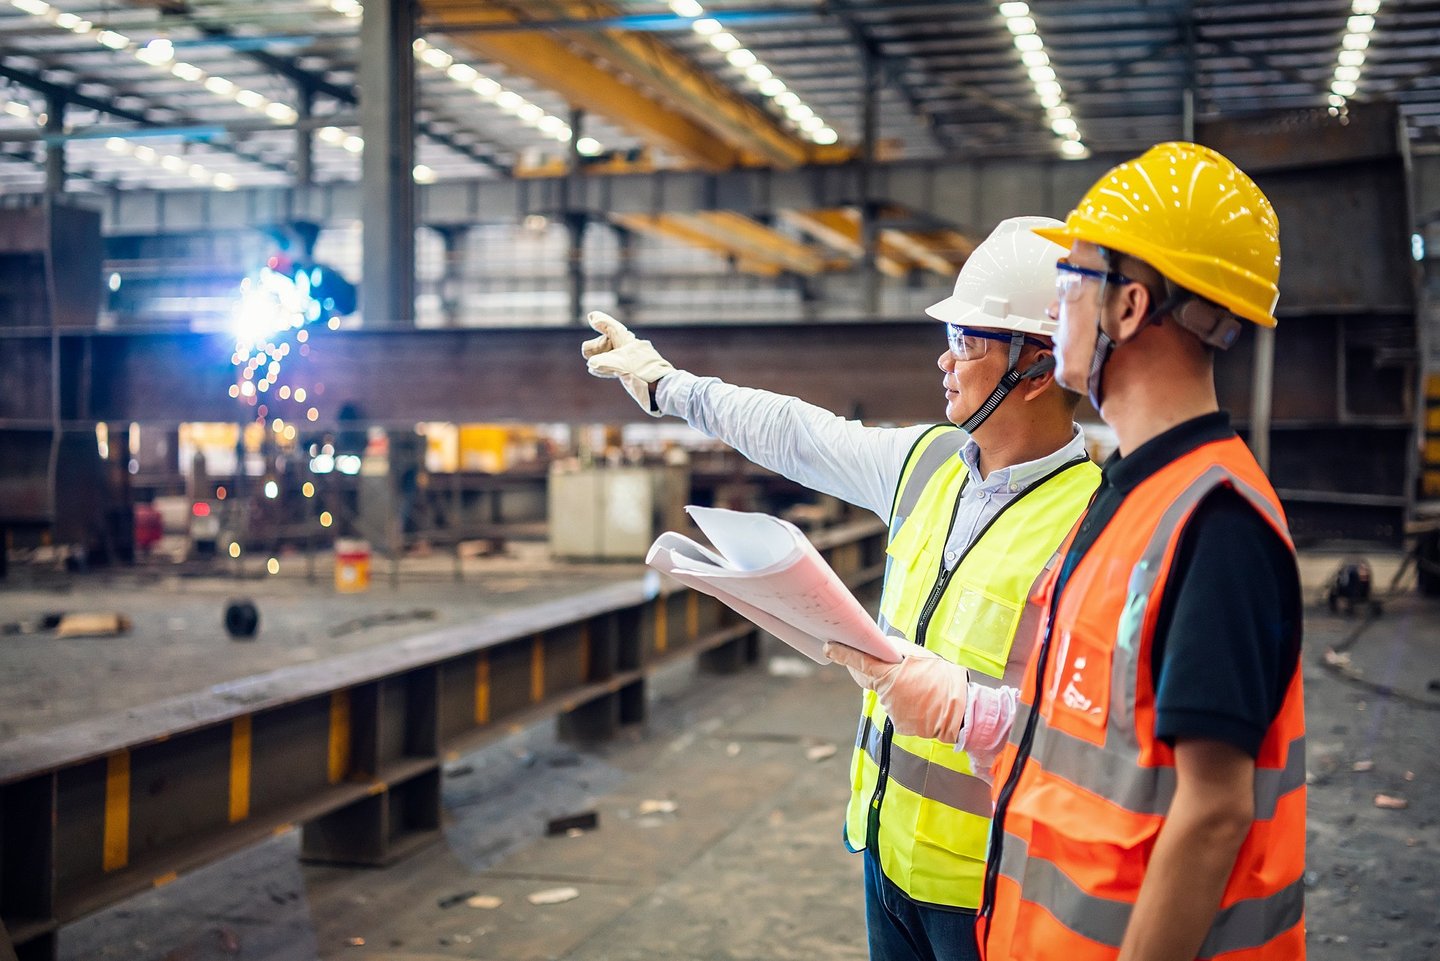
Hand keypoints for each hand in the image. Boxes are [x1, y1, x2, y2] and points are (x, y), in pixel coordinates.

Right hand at [582, 311, 675, 415]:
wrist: (664, 389)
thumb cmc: (645, 374)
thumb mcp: (622, 366)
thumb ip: (605, 362)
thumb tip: (591, 363)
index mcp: (629, 343)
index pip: (613, 329)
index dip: (603, 322)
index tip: (593, 317)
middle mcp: (630, 350)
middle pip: (610, 342)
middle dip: (598, 345)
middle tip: (586, 350)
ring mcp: (631, 362)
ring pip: (611, 355)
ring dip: (599, 356)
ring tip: (589, 360)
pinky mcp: (632, 374)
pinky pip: (614, 366)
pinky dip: (603, 366)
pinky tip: (594, 369)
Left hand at [824, 642, 968, 741]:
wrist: (962, 712)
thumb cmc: (944, 680)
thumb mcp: (921, 656)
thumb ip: (897, 652)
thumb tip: (881, 650)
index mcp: (889, 674)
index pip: (858, 662)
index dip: (842, 654)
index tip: (829, 648)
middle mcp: (885, 694)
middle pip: (865, 678)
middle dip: (866, 669)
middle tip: (878, 661)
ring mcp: (890, 711)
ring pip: (883, 694)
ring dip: (893, 688)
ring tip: (918, 686)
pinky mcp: (898, 724)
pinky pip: (894, 709)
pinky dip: (903, 703)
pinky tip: (920, 701)